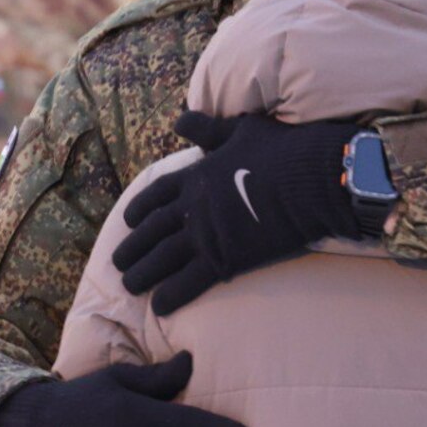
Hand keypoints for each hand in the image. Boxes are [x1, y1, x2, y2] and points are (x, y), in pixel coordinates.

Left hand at [112, 112, 358, 314]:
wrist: (309, 179)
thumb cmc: (280, 149)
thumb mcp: (239, 129)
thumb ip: (207, 128)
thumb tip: (180, 119)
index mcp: (195, 175)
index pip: (157, 194)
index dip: (140, 208)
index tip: (129, 222)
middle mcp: (192, 206)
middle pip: (152, 230)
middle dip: (133, 248)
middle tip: (118, 264)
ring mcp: (206, 234)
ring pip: (163, 258)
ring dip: (143, 274)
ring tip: (130, 287)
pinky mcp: (225, 259)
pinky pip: (190, 282)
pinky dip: (172, 296)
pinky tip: (160, 308)